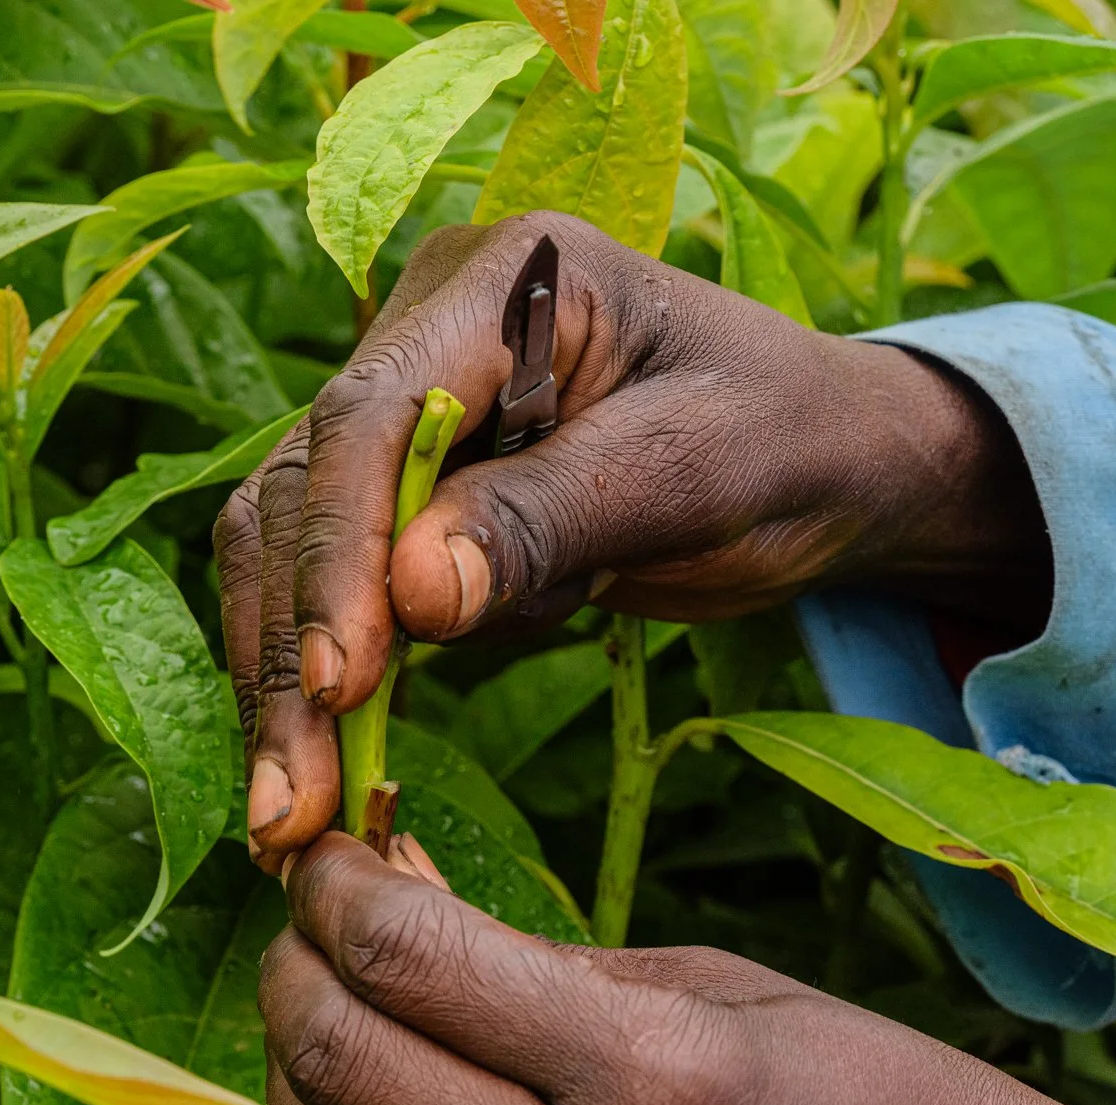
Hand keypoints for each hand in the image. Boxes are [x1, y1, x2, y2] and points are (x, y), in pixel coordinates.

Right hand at [217, 211, 1047, 868]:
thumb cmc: (785, 442)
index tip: (342, 680)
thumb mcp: (692, 475)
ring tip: (289, 813)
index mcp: (504, 280)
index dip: (341, 550)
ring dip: (286, 677)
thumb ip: (551, 521)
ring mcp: (410, 412)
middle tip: (288, 800)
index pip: (369, 415)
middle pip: (305, 486)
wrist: (830, 463)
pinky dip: (327, 674)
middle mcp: (428, 333)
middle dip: (294, 644)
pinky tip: (323, 768)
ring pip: (296, 543)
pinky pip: (338, 583)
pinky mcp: (411, 491)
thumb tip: (412, 596)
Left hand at [260, 833, 1115, 1104]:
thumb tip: (405, 918)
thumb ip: (553, 967)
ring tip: (335, 1003)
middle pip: (342, 1068)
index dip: (338, 891)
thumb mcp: (734, 997)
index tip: (330, 855)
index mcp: (653, 1075)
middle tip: (311, 920)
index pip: (409, 961)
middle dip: (295, 972)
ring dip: (308, 1072)